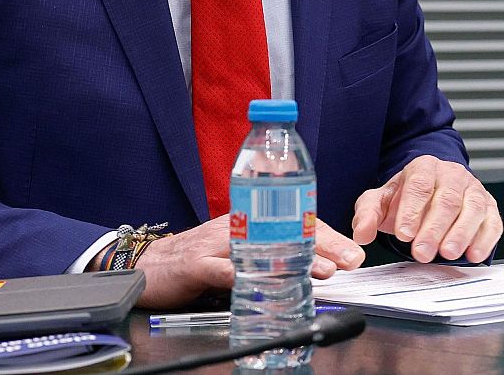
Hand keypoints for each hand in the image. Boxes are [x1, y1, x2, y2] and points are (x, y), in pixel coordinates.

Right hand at [134, 215, 364, 308]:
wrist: (150, 265)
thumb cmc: (200, 258)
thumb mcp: (241, 252)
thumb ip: (273, 255)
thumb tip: (317, 266)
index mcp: (253, 222)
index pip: (296, 223)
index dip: (327, 236)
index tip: (353, 252)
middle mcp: (240, 226)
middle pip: (288, 231)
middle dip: (323, 245)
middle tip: (349, 260)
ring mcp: (218, 243)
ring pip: (263, 247)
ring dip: (295, 259)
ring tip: (322, 270)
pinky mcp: (197, 263)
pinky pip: (223, 268)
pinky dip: (243, 274)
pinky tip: (263, 281)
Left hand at [351, 156, 501, 263]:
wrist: (432, 189)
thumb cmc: (407, 197)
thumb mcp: (381, 200)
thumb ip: (368, 214)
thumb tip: (362, 234)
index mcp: (424, 168)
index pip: (419, 185)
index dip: (412, 210)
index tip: (404, 234)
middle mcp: (453, 175)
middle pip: (448, 199)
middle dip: (435, 228)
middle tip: (423, 252)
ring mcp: (474, 190)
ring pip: (474, 208)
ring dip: (462, 233)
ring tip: (448, 253)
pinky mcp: (490, 207)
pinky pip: (493, 221)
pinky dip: (485, 239)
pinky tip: (474, 254)